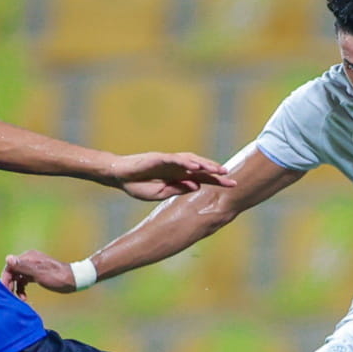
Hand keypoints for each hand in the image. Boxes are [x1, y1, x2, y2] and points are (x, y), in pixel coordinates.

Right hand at [2, 250, 77, 297]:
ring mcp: (33, 267)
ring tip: (20, 299)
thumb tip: (8, 258)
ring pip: (18, 277)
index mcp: (29, 257)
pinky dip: (22, 288)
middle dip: (10, 284)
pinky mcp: (36, 274)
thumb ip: (23, 266)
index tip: (5, 290)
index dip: (5, 278)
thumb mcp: (39, 273)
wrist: (74, 280)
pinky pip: (24, 280)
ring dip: (16, 288)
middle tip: (10, 297)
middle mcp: (29, 260)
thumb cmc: (58, 277)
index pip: (10, 266)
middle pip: (12, 272)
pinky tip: (24, 297)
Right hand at [108, 152, 235, 201]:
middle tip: (230, 177)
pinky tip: (195, 166)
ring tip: (216, 170)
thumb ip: (178, 189)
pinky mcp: (158, 158)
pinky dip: (185, 162)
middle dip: (215, 172)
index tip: (232, 185)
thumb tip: (197, 187)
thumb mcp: (160, 193)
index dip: (216, 181)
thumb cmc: (138, 185)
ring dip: (204, 165)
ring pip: (190, 161)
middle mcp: (177, 167)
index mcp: (178, 177)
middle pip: (200, 168)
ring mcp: (168, 161)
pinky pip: (174, 159)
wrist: (119, 176)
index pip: (201, 179)